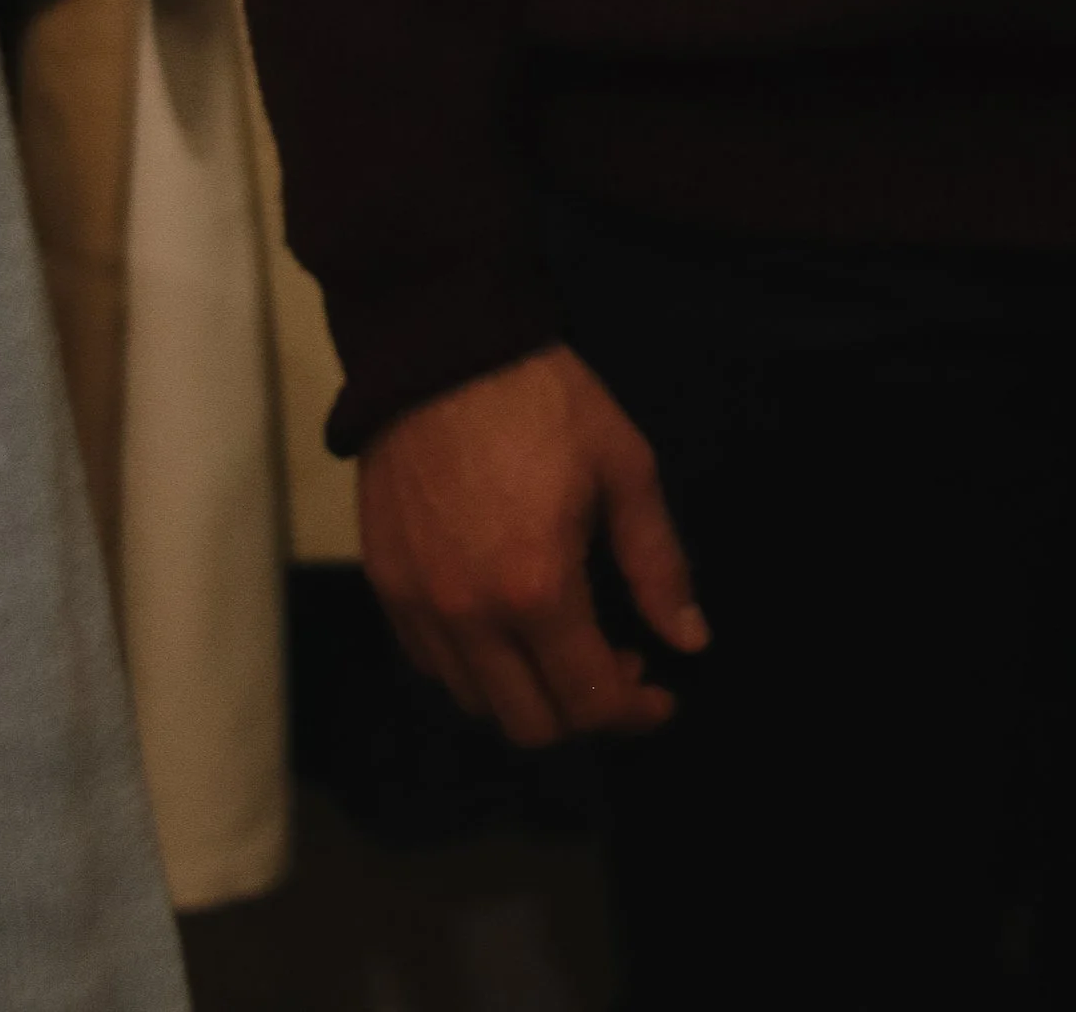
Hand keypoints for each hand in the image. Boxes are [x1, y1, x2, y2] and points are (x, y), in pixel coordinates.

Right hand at [358, 343, 708, 745]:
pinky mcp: (385, 585)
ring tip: (561, 639)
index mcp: (537, 591)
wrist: (442, 350)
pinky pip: (432, 662)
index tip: (662, 696)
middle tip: (617, 662)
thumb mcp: (625, 468)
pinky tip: (504, 620)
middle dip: (585, 711)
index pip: (588, 701)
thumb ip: (658, 564)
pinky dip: (475, 666)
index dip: (634, 713)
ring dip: (528, 692)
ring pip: (476, 702)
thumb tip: (690, 641)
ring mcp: (418, 606)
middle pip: (530, 725)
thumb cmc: (546, 403)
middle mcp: (470, 617)